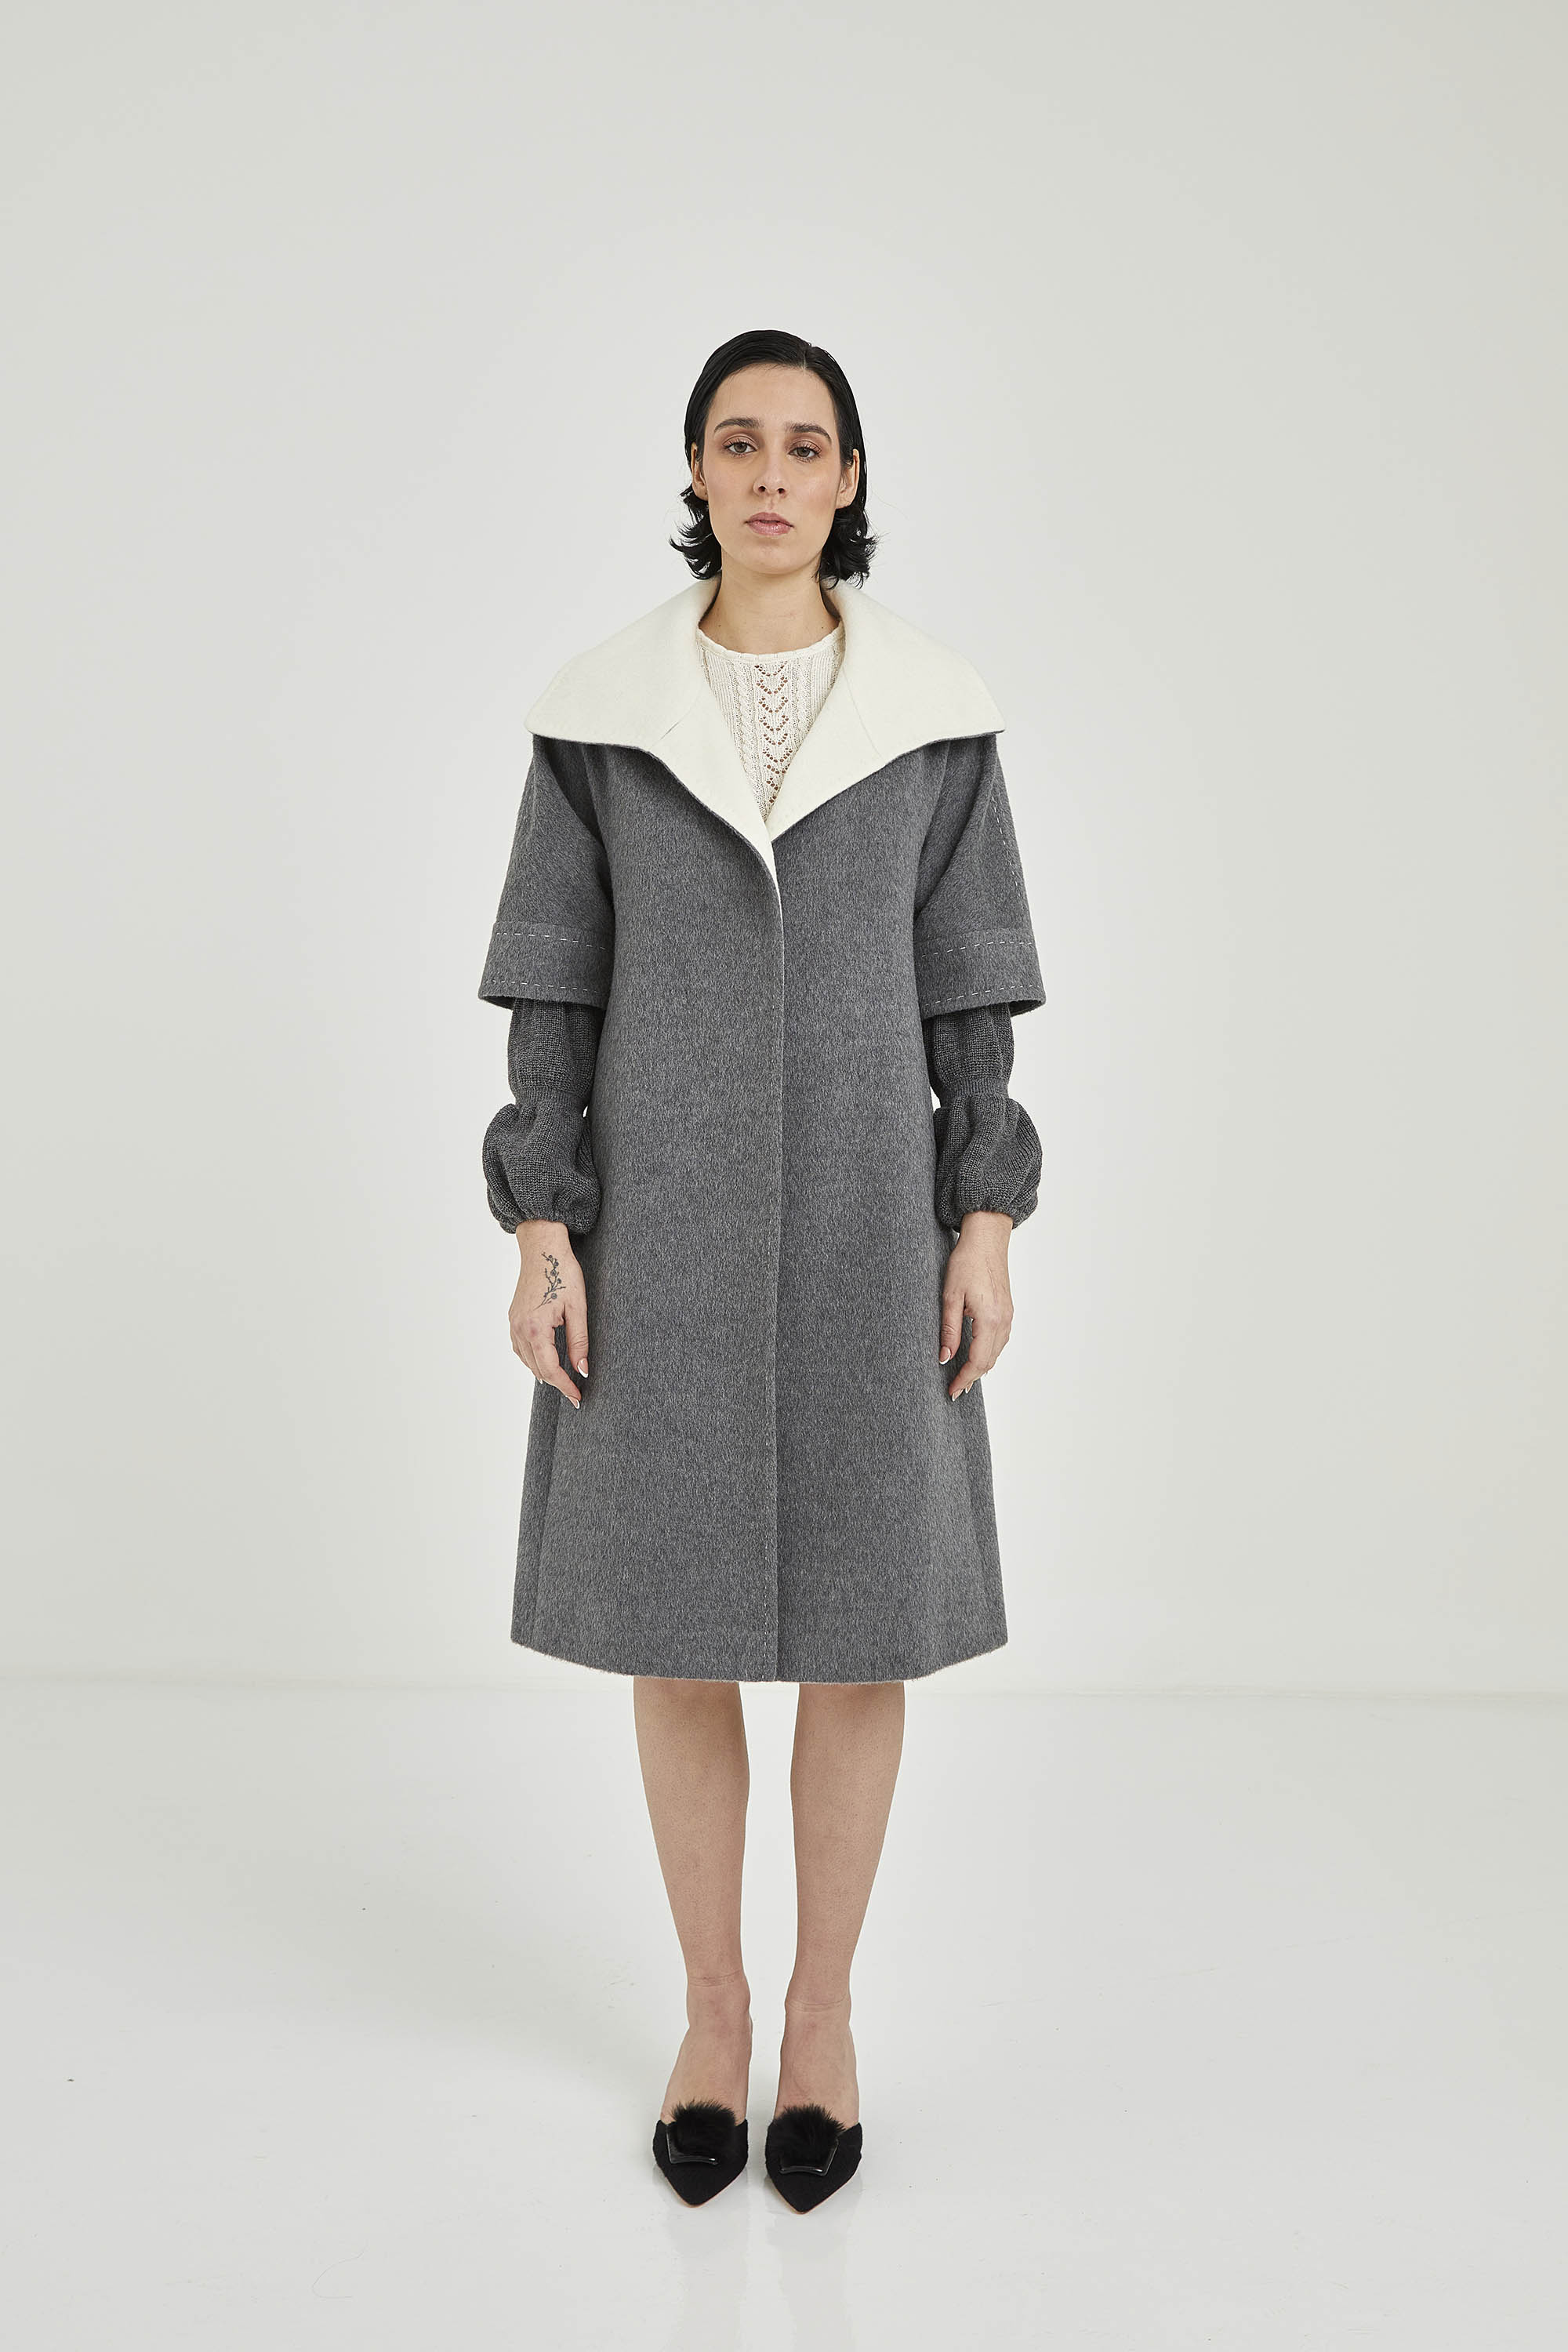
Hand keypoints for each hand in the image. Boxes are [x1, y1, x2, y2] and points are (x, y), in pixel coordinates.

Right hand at [510, 1220, 588, 1408]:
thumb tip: (583, 1369)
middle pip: (538, 1369)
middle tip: (574, 1395)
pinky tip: (544, 1361)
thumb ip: (579, 1342)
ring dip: (544, 1373)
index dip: (565, 1386)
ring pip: (527, 1361)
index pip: (550, 1369)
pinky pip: (520, 1348)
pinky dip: (532, 1360)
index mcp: (535, 1328)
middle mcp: (519, 1329)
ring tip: (562, 1382)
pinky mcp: (513, 1318)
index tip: (578, 1398)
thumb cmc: (562, 1273)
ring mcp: (513, 1323)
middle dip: (557, 1384)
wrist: (542, 1248)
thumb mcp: (578, 1308)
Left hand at [939, 1209, 1013, 1399]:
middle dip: (972, 1378)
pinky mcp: (1007, 1309)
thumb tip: (945, 1357)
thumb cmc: (966, 1262)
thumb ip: (949, 1330)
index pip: (978, 1361)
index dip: (964, 1379)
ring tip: (964, 1376)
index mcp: (989, 1319)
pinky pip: (1001, 1340)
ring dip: (981, 1367)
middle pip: (990, 1361)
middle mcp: (1003, 1320)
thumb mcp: (950, 1296)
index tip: (951, 1391)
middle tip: (954, 1390)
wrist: (987, 1239)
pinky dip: (989, 1353)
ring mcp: (1008, 1315)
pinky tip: (977, 1354)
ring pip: (997, 1352)